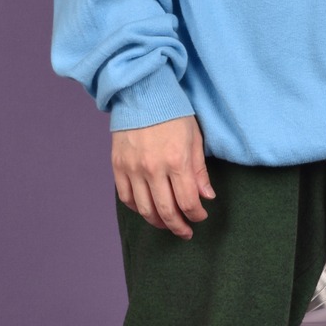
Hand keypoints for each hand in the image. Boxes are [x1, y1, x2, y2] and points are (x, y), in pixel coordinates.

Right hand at [112, 114, 215, 238]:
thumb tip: (206, 196)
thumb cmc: (173, 113)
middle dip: (179, 227)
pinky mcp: (118, 166)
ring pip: (144, 209)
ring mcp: (133, 169)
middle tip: (186, 232)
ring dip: (158, 222)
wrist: (141, 93)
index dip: (196, 215)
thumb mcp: (194, 138)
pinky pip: (126, 197)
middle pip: (166, 211)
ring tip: (167, 224)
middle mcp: (153, 168)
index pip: (188, 202)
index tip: (200, 217)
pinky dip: (137, 209)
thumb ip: (199, 171)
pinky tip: (147, 209)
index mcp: (177, 161)